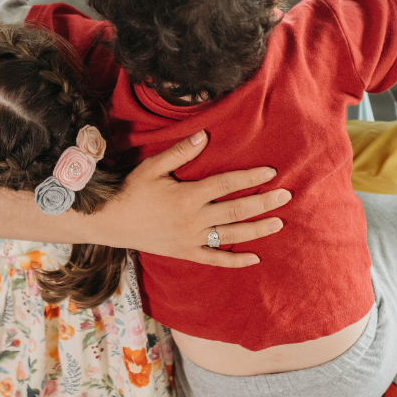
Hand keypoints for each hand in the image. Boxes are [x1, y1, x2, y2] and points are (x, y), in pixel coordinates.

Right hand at [82, 132, 289, 267]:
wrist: (110, 222)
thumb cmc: (131, 191)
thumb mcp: (152, 167)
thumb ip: (179, 153)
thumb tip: (205, 136)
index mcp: (187, 195)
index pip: (226, 184)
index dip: (250, 178)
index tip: (271, 173)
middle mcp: (193, 219)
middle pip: (236, 210)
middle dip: (264, 203)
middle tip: (286, 196)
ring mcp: (191, 239)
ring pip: (231, 235)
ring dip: (258, 229)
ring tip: (279, 222)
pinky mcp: (186, 252)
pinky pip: (215, 259)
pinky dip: (236, 260)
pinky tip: (255, 258)